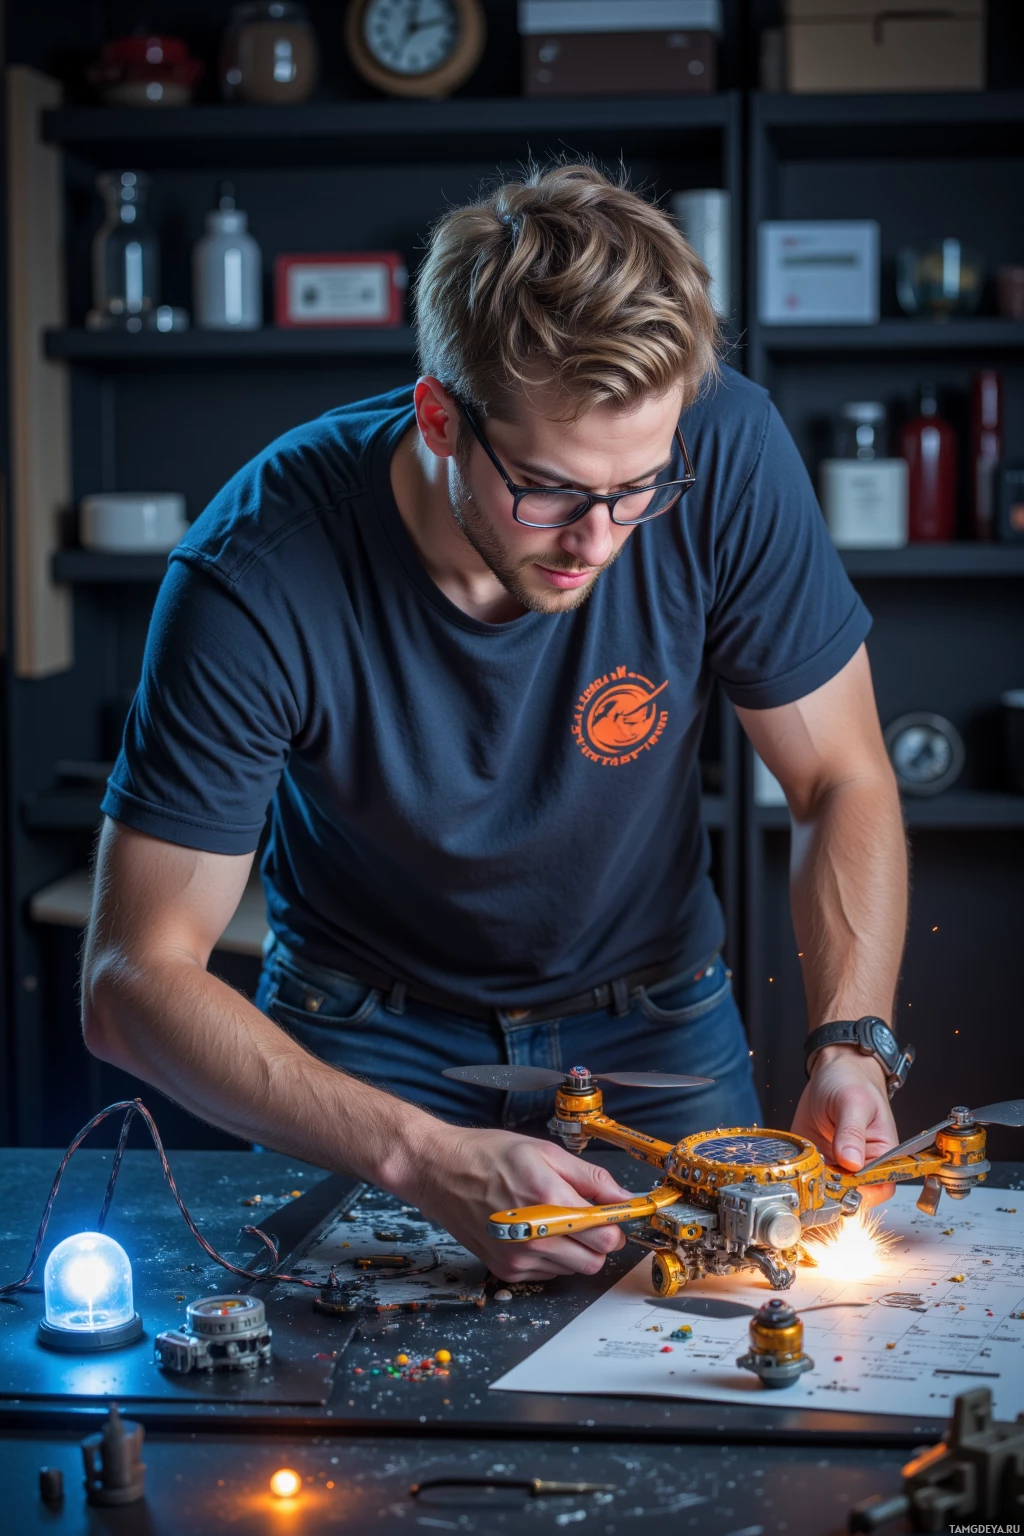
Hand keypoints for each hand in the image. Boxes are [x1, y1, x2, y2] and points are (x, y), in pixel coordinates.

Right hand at [400, 1123, 634, 1281]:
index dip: (615, 1224)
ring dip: (574, 1248)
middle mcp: (533, 1236)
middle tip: (583, 1215)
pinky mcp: (506, 1270)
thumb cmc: (487, 1155)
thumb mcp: (544, 1152)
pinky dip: (550, 1256)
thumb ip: (591, 1177)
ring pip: (573, 1269)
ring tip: (552, 1218)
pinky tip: (533, 1230)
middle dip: (597, 1239)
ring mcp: (518, 1258)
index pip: (606, 1235)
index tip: (612, 1213)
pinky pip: (548, 1273)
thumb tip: (625, 1198)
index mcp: (547, 1199)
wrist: (439, 1171)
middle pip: (594, 1260)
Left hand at [791, 1046, 897, 1207]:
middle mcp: (861, 1165)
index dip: (860, 1192)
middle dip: (832, 1191)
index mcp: (882, 1155)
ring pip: (827, 1191)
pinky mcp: (816, 1160)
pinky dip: (799, 1175)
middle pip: (851, 1195)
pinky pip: (808, 1177)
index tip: (839, 1184)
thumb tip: (852, 1162)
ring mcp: (836, 1164)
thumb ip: (852, 1132)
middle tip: (815, 1175)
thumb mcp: (853, 1102)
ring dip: (813, 1185)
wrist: (832, 1068)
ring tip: (804, 1167)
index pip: (879, 1189)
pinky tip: (795, 1164)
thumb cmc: (852, 1081)